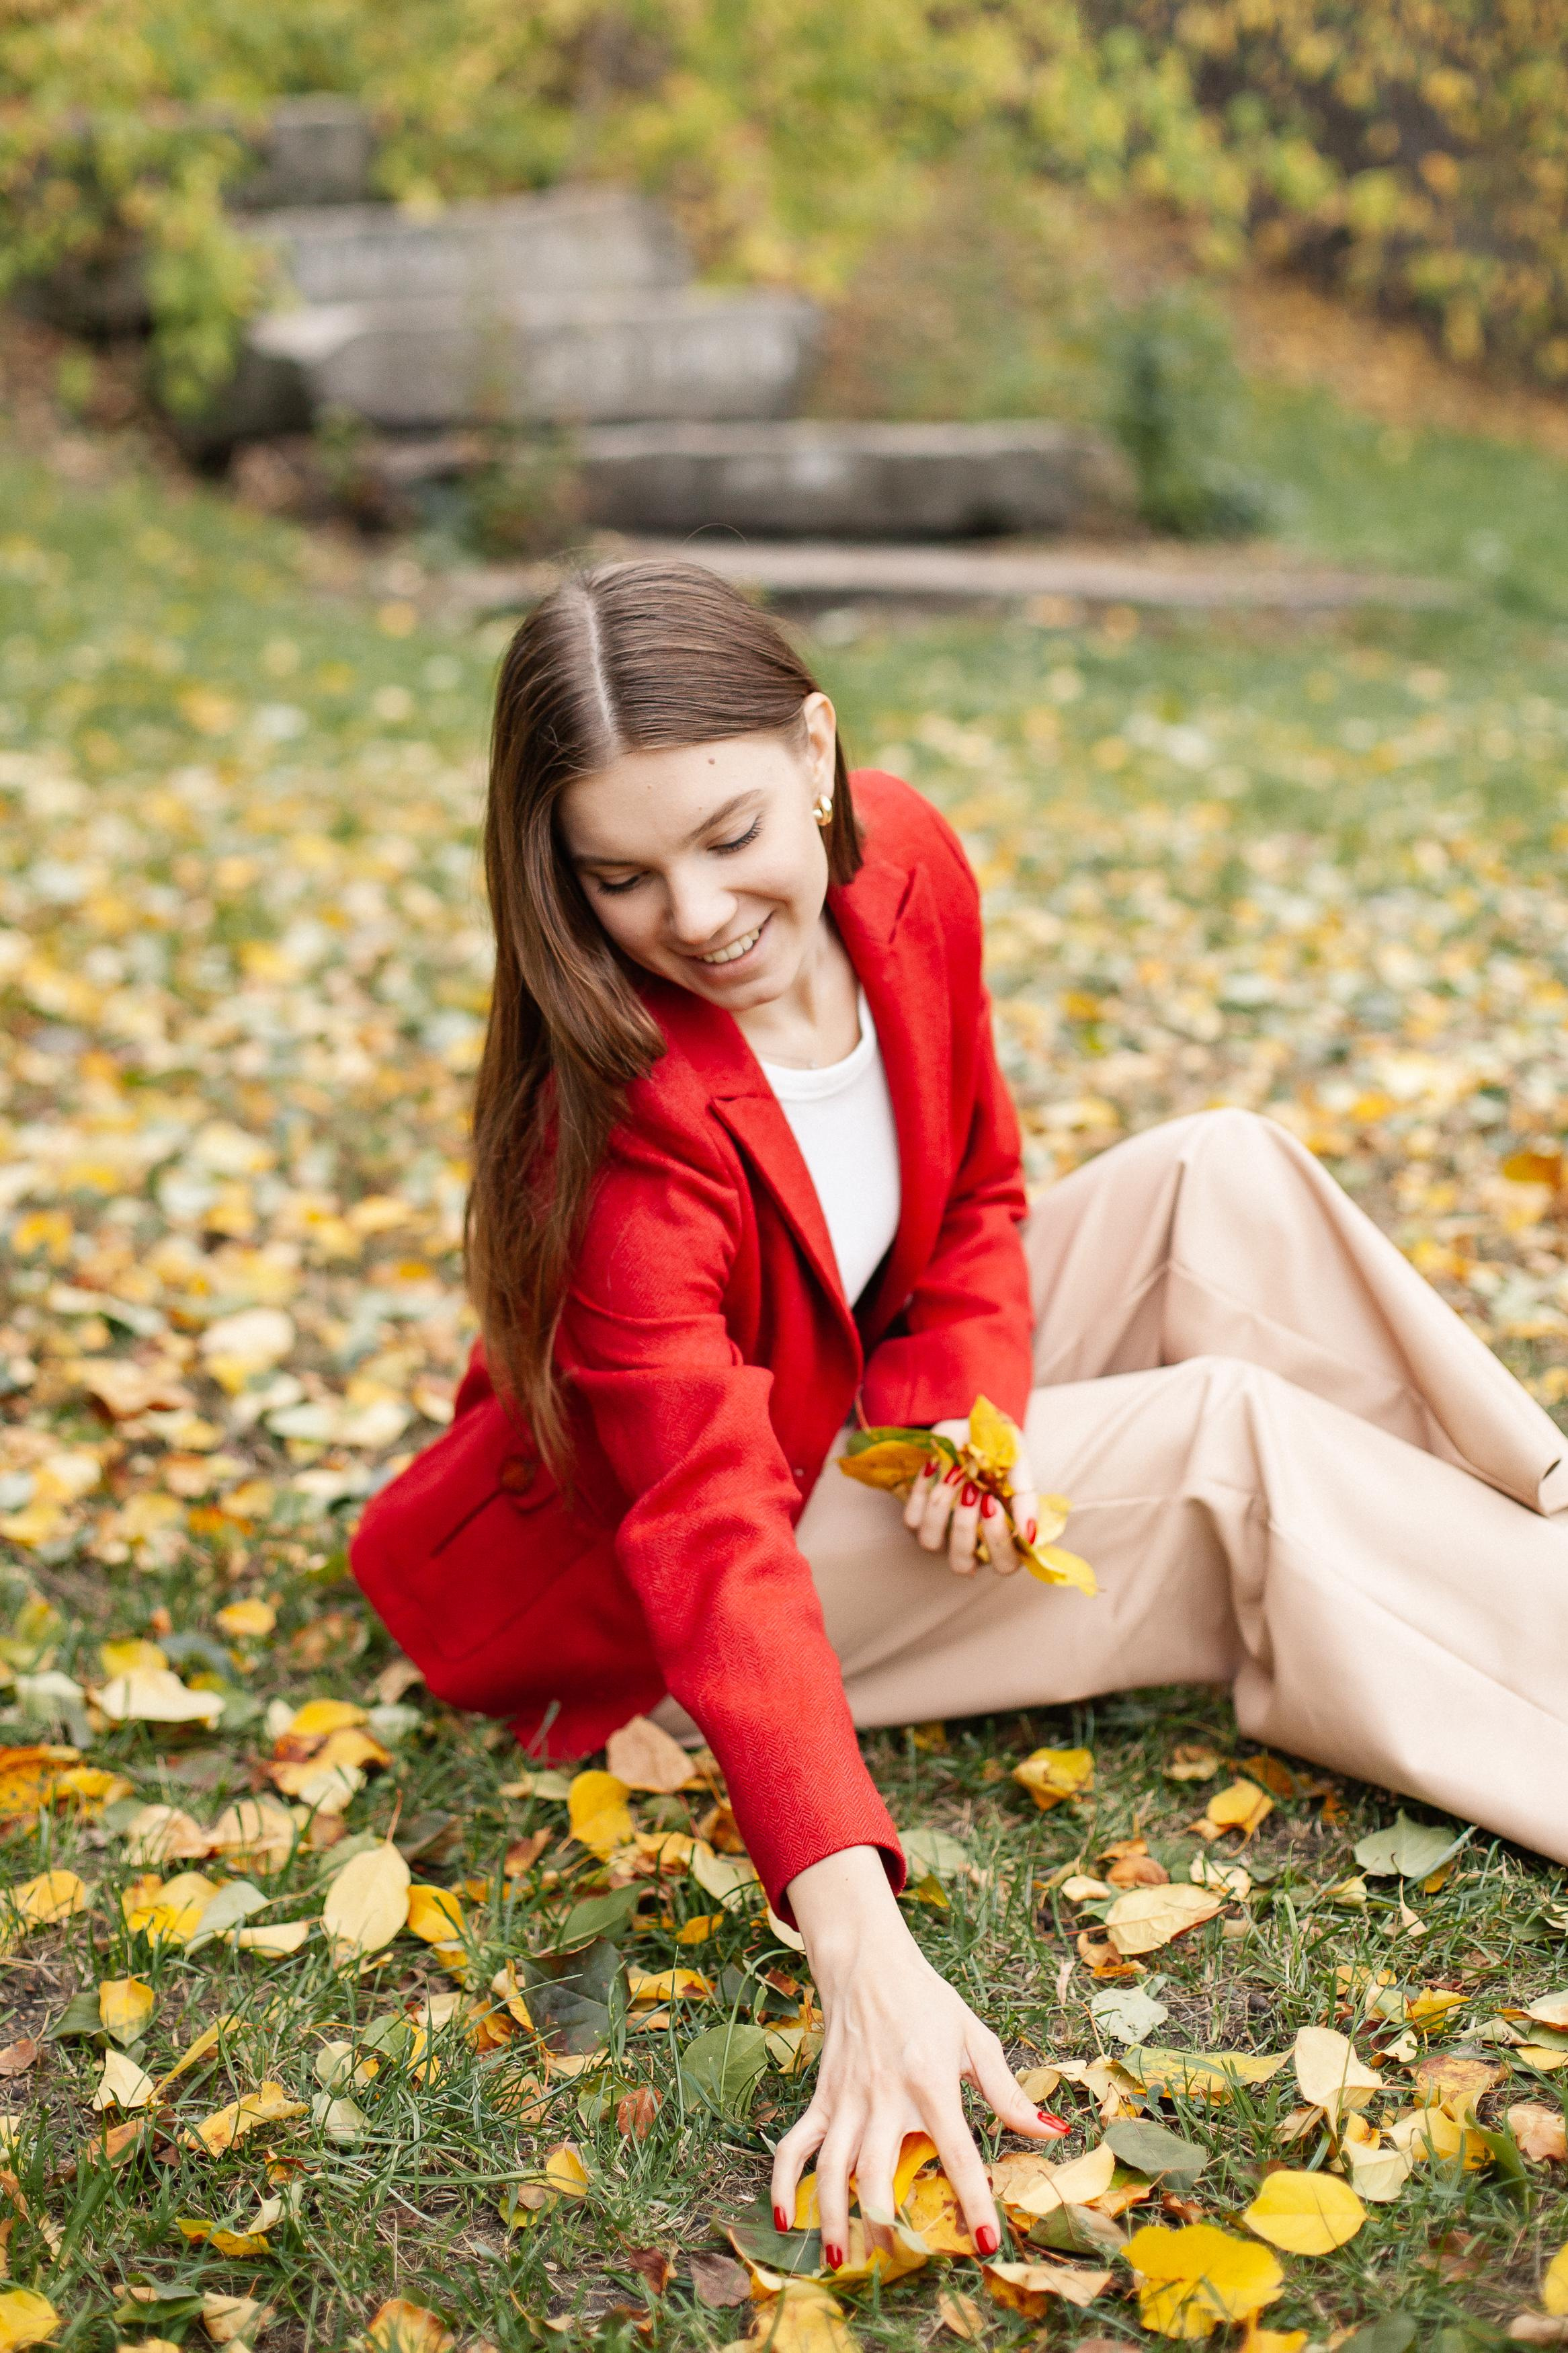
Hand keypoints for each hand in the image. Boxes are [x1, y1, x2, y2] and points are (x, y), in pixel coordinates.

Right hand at [770, 1846, 1066, 2263]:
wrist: (869, 1962)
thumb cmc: (928, 2002)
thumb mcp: (975, 2039)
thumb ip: (1009, 2092)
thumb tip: (1051, 2132)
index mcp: (931, 2082)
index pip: (956, 2152)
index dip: (973, 2200)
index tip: (987, 2243)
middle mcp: (884, 2095)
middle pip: (879, 2169)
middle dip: (885, 2221)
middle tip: (899, 2264)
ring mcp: (846, 2099)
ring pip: (832, 2165)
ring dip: (832, 2215)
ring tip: (837, 2259)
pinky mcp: (821, 2098)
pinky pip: (795, 2143)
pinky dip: (783, 2180)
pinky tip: (783, 2217)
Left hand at [903, 1417, 1039, 1576]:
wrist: (967, 1427)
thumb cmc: (999, 1452)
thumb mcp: (1019, 1465)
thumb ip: (1026, 1499)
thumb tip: (1030, 1535)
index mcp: (1001, 1536)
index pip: (1004, 1564)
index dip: (997, 1541)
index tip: (993, 1504)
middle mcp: (971, 1542)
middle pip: (962, 1563)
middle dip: (964, 1526)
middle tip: (973, 1491)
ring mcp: (941, 1533)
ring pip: (931, 1542)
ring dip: (941, 1506)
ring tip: (954, 1473)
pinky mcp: (916, 1518)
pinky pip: (911, 1519)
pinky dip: (922, 1490)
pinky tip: (934, 1466)